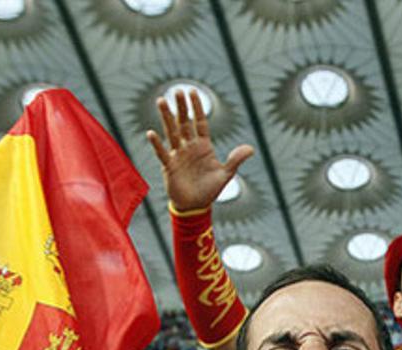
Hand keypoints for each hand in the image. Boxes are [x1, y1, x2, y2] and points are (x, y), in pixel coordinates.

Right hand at [146, 89, 254, 212]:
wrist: (196, 206)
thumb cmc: (210, 190)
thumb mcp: (226, 175)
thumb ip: (235, 160)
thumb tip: (250, 148)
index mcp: (203, 146)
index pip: (200, 122)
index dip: (197, 108)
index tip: (193, 92)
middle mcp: (189, 147)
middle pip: (184, 123)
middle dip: (182, 107)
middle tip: (178, 90)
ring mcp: (178, 155)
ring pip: (171, 132)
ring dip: (167, 117)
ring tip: (161, 101)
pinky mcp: (170, 166)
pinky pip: (162, 153)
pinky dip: (157, 144)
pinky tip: (151, 133)